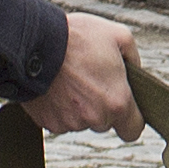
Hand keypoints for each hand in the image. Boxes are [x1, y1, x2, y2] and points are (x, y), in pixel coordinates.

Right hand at [27, 12, 144, 140]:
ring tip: (70, 78)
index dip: (130, 120)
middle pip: (104, 122)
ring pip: (81, 121)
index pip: (132, 131)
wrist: (34, 42)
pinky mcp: (48, 122)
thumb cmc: (77, 37)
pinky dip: (58, 107)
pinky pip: (59, 119)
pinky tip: (56, 85)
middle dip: (101, 105)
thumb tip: (134, 73)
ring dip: (78, 106)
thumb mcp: (119, 36)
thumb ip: (133, 60)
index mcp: (118, 101)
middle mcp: (95, 117)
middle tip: (91, 79)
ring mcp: (69, 122)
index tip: (124, 108)